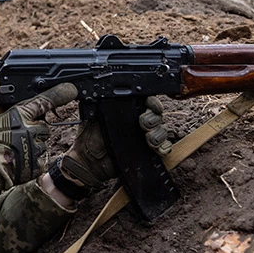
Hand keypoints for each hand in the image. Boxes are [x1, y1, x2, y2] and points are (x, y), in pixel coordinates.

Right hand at [0, 82, 76, 193]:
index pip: (43, 101)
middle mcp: (31, 129)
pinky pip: (40, 159)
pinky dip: (32, 161)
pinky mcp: (38, 163)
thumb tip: (15, 110)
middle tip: (18, 137)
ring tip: (15, 151)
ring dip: (32, 147)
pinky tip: (19, 161)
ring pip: (41, 144)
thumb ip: (8, 113)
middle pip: (43, 126)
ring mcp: (36, 147)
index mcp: (19, 115)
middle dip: (34, 131)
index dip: (58, 94)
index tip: (70, 89)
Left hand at [53, 96, 170, 198]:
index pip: (146, 101)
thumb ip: (102, 103)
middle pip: (157, 115)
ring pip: (162, 130)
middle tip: (143, 124)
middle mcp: (137, 121)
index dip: (153, 102)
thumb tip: (108, 90)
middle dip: (154, 118)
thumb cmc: (89, 137)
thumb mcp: (94, 115)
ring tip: (148, 139)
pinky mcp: (148, 152)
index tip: (152, 106)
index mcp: (126, 110)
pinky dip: (163, 147)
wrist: (90, 161)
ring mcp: (144, 136)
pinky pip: (164, 147)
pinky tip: (157, 149)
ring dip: (158, 134)